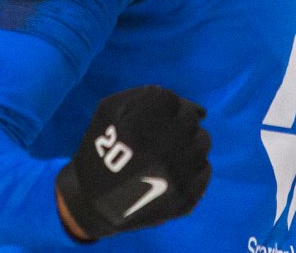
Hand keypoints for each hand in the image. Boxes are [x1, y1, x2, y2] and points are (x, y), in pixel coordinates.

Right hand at [55, 85, 210, 239]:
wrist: (91, 201)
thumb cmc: (100, 149)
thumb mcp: (108, 110)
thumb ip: (143, 94)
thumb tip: (186, 102)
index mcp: (141, 125)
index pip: (172, 100)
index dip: (162, 106)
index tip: (152, 117)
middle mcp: (163, 149)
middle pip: (191, 119)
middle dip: (177, 121)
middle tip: (161, 135)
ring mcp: (177, 175)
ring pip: (202, 142)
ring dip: (188, 142)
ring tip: (168, 152)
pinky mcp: (185, 197)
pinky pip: (204, 169)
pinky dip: (192, 166)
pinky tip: (174, 169)